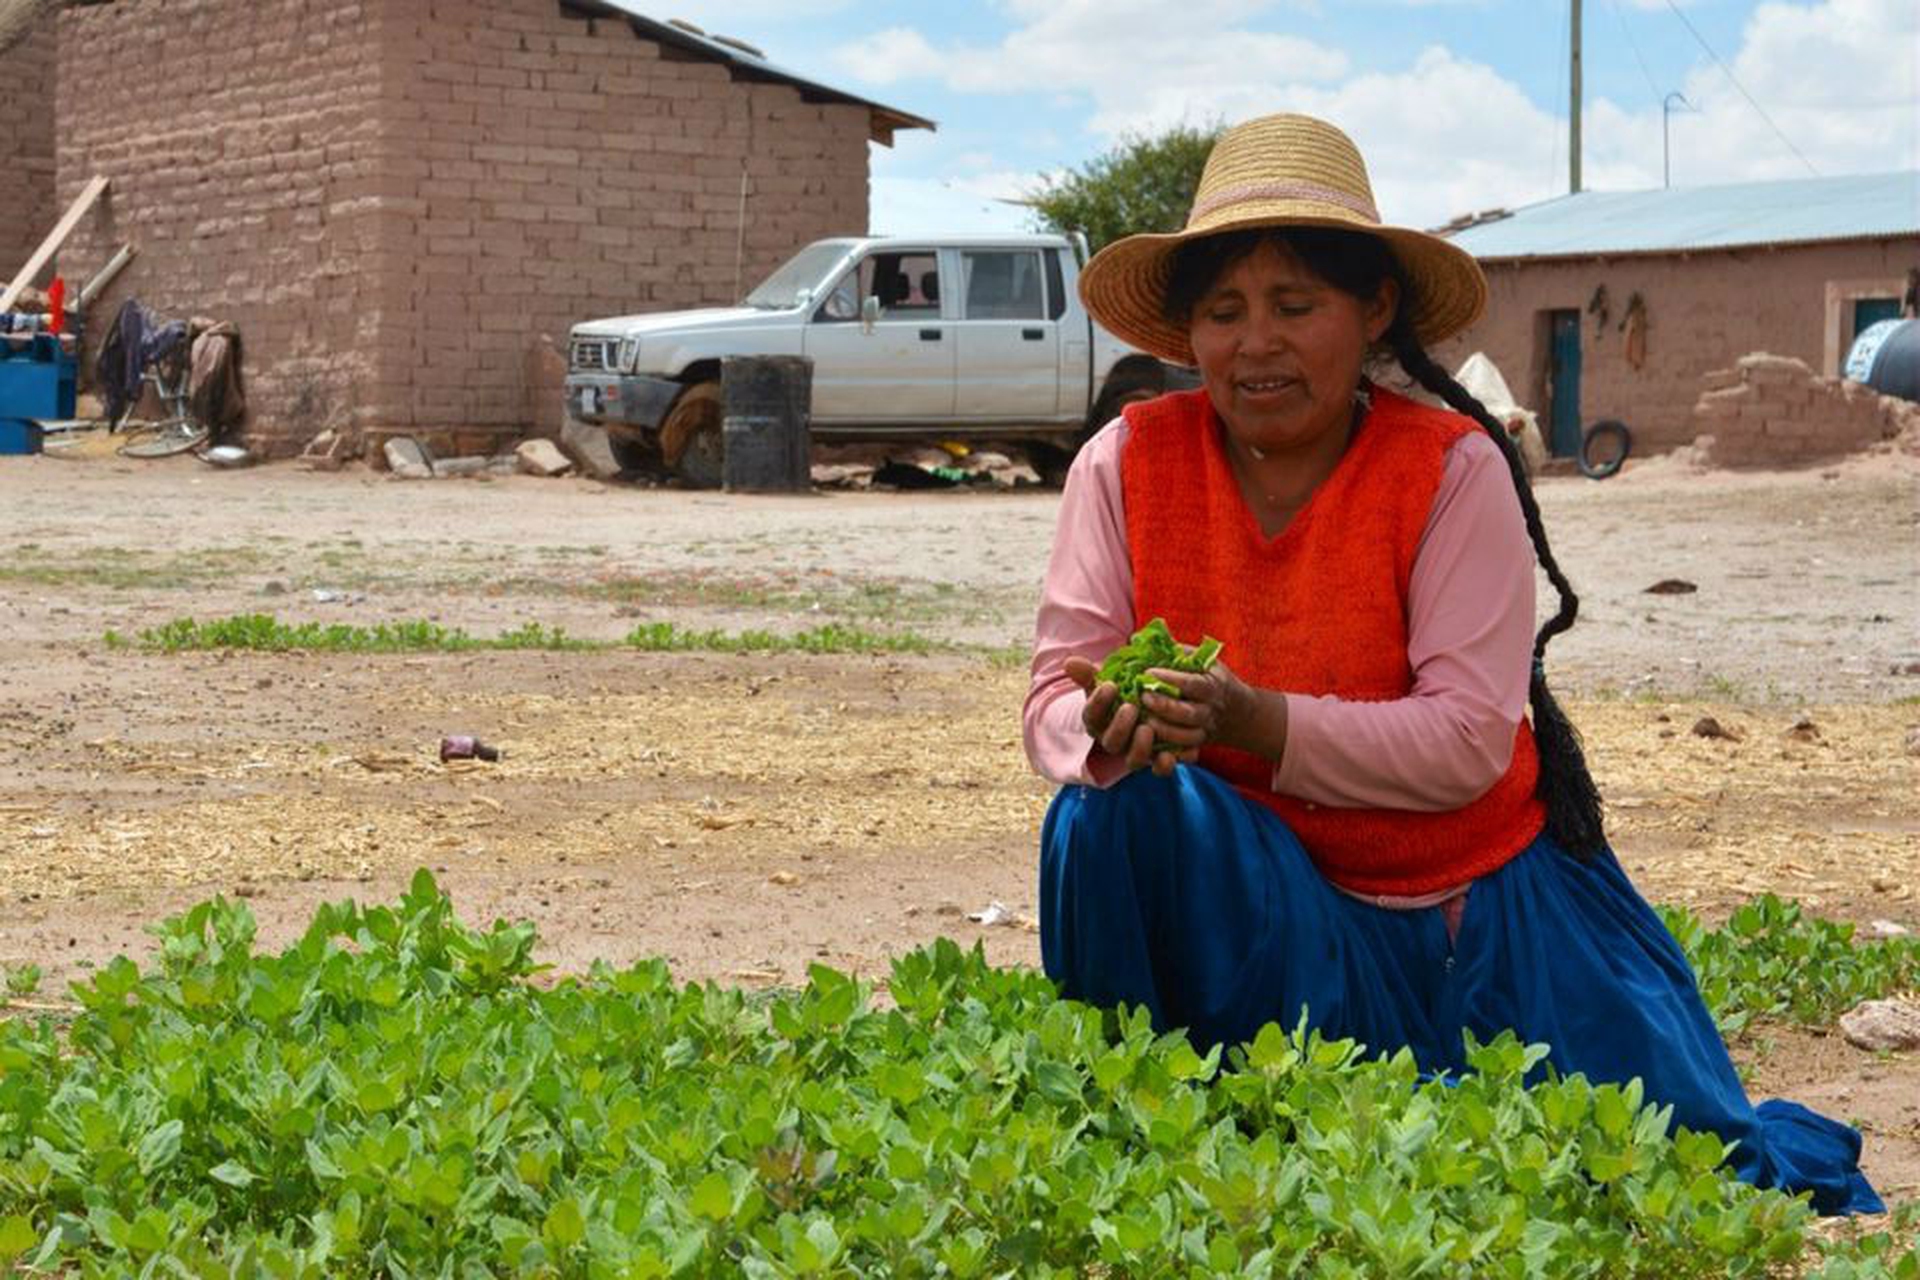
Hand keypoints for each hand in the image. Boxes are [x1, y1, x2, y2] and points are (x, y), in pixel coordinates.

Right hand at [1062, 656, 1194, 775]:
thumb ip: (1089, 674)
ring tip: (1147, 729)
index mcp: (1099, 722)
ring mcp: (1134, 752)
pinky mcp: (1156, 760)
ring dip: (1139, 747)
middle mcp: (1114, 741)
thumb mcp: (1106, 681)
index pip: (1092, 717)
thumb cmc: (1122, 693)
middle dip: (1119, 726)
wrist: (1148, 707)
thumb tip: (1069, 662)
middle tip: (1131, 707)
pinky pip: (1158, 768)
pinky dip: (1163, 764)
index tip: (1110, 685)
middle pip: (1111, 742)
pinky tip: (1170, 754)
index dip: (1098, 703)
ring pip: (1133, 760)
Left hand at [1133, 659, 1260, 756]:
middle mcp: (1210, 710)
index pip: (1192, 683)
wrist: (1238, 713)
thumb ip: (1179, 652)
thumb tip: (1143, 639)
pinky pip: (1184, 752)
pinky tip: (1149, 740)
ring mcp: (1204, 730)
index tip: (1149, 672)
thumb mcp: (1204, 661)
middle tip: (1143, 696)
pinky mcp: (1197, 745)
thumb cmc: (1213, 679)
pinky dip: (1168, 749)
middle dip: (1165, 706)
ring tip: (1143, 720)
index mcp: (1212, 687)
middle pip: (1189, 713)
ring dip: (1164, 730)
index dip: (1171, 678)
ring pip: (1186, 736)